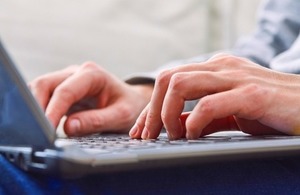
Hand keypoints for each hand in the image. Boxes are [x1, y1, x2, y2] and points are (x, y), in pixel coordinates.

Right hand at [29, 62, 152, 135]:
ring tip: (35, 129)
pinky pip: (45, 96)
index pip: (65, 91)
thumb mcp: (120, 116)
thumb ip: (96, 121)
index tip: (45, 129)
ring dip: (34, 107)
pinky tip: (40, 124)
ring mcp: (68, 79)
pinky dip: (39, 109)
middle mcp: (77, 73)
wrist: (132, 101)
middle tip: (35, 131)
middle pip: (45, 84)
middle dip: (35, 106)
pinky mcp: (63, 90)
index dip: (52, 111)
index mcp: (92, 74)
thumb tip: (68, 127)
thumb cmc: (129, 106)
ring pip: (40, 89)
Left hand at [129, 54, 299, 139]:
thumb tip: (175, 125)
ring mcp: (236, 78)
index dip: (150, 107)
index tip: (141, 130)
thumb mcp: (229, 111)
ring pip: (180, 83)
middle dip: (151, 110)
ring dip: (167, 113)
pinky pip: (208, 103)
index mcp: (215, 68)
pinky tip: (194, 135)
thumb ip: (203, 115)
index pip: (169, 80)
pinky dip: (194, 121)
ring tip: (172, 136)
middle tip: (148, 135)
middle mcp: (221, 67)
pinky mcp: (252, 95)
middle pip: (167, 78)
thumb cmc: (269, 110)